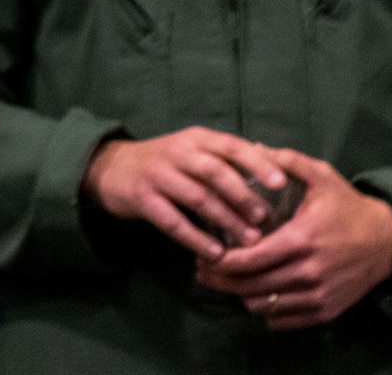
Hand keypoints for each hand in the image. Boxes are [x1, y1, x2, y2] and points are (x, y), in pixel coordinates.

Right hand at [81, 126, 289, 260]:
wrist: (111, 168)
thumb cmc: (164, 162)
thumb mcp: (191, 149)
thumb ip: (223, 157)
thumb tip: (271, 166)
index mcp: (196, 138)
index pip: (231, 146)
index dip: (257, 162)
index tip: (281, 182)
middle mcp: (178, 152)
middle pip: (215, 172)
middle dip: (243, 195)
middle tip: (265, 218)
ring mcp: (158, 175)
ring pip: (198, 198)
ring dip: (225, 220)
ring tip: (248, 241)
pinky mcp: (142, 199)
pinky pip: (173, 222)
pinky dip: (196, 239)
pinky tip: (215, 254)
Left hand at [194, 150, 391, 331]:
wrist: (386, 242)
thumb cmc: (348, 207)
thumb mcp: (322, 176)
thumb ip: (288, 161)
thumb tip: (254, 148)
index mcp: (302, 239)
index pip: (250, 261)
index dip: (221, 263)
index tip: (204, 257)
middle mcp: (308, 272)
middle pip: (250, 287)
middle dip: (221, 282)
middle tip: (203, 272)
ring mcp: (316, 295)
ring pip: (263, 307)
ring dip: (240, 296)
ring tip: (227, 282)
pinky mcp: (324, 311)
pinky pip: (282, 320)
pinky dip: (265, 311)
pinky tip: (256, 295)